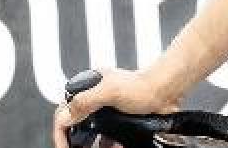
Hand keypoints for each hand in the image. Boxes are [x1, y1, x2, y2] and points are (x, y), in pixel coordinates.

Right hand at [51, 67, 180, 147]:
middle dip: (77, 140)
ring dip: (92, 144)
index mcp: (90, 86)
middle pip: (75, 123)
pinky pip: (106, 135)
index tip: (64, 146)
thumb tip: (66, 114)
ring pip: (91, 132)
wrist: (166, 92)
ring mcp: (107, 108)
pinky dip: (107, 143)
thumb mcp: (111, 91)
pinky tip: (114, 146)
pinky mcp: (119, 118)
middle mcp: (96, 97)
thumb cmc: (143, 87)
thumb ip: (86, 100)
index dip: (61, 131)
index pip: (64, 111)